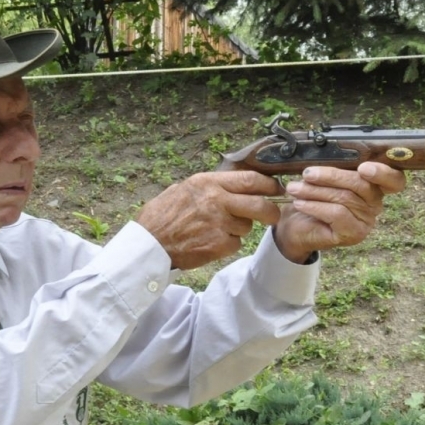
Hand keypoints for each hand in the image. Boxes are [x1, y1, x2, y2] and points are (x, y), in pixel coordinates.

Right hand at [135, 170, 282, 269]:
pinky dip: (227, 244)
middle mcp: (217, 201)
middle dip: (272, 211)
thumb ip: (209, 187)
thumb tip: (231, 185)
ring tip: (216, 230)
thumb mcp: (183, 190)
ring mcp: (219, 224)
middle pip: (260, 205)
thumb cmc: (161, 217)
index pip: (251, 180)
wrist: (149, 244)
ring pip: (246, 226)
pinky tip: (209, 242)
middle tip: (273, 215)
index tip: (275, 189)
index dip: (269, 185)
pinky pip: (235, 243)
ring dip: (238, 229)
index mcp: (208, 183)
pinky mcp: (219, 244)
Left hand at [271, 162, 404, 262]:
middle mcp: (375, 203)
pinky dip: (315, 206)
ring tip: (295, 188)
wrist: (296, 227)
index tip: (364, 167)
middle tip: (308, 173)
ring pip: (345, 198)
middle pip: (361, 184)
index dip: (383, 173)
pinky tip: (300, 203)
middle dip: (331, 176)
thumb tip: (326, 152)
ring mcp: (366, 220)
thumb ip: (334, 166)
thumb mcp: (324, 177)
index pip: (394, 179)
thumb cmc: (312, 198)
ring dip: (315, 191)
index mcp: (374, 185)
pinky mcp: (354, 234)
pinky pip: (336, 214)